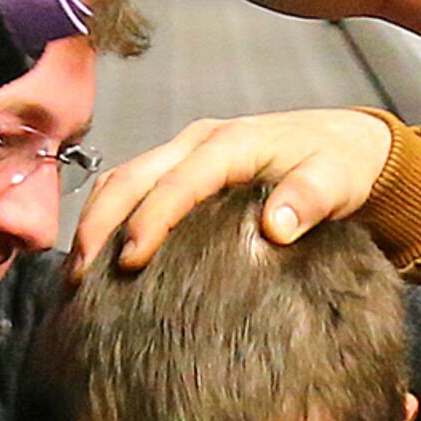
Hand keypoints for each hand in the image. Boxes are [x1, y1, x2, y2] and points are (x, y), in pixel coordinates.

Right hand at [75, 108, 394, 276]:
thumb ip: (310, 199)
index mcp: (231, 142)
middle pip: (131, 176)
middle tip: (80, 278)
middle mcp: (197, 142)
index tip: (130, 261)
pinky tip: (98, 262)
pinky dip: (107, 221)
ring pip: (121, 181)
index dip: (151, 220)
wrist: (343, 144)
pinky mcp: (177, 170)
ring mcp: (183, 154)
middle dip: (100, 224)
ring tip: (77, 277)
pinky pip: (129, 189)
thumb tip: (276, 228)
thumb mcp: (337, 178)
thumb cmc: (338, 163)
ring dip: (94, 224)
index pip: (178, 180)